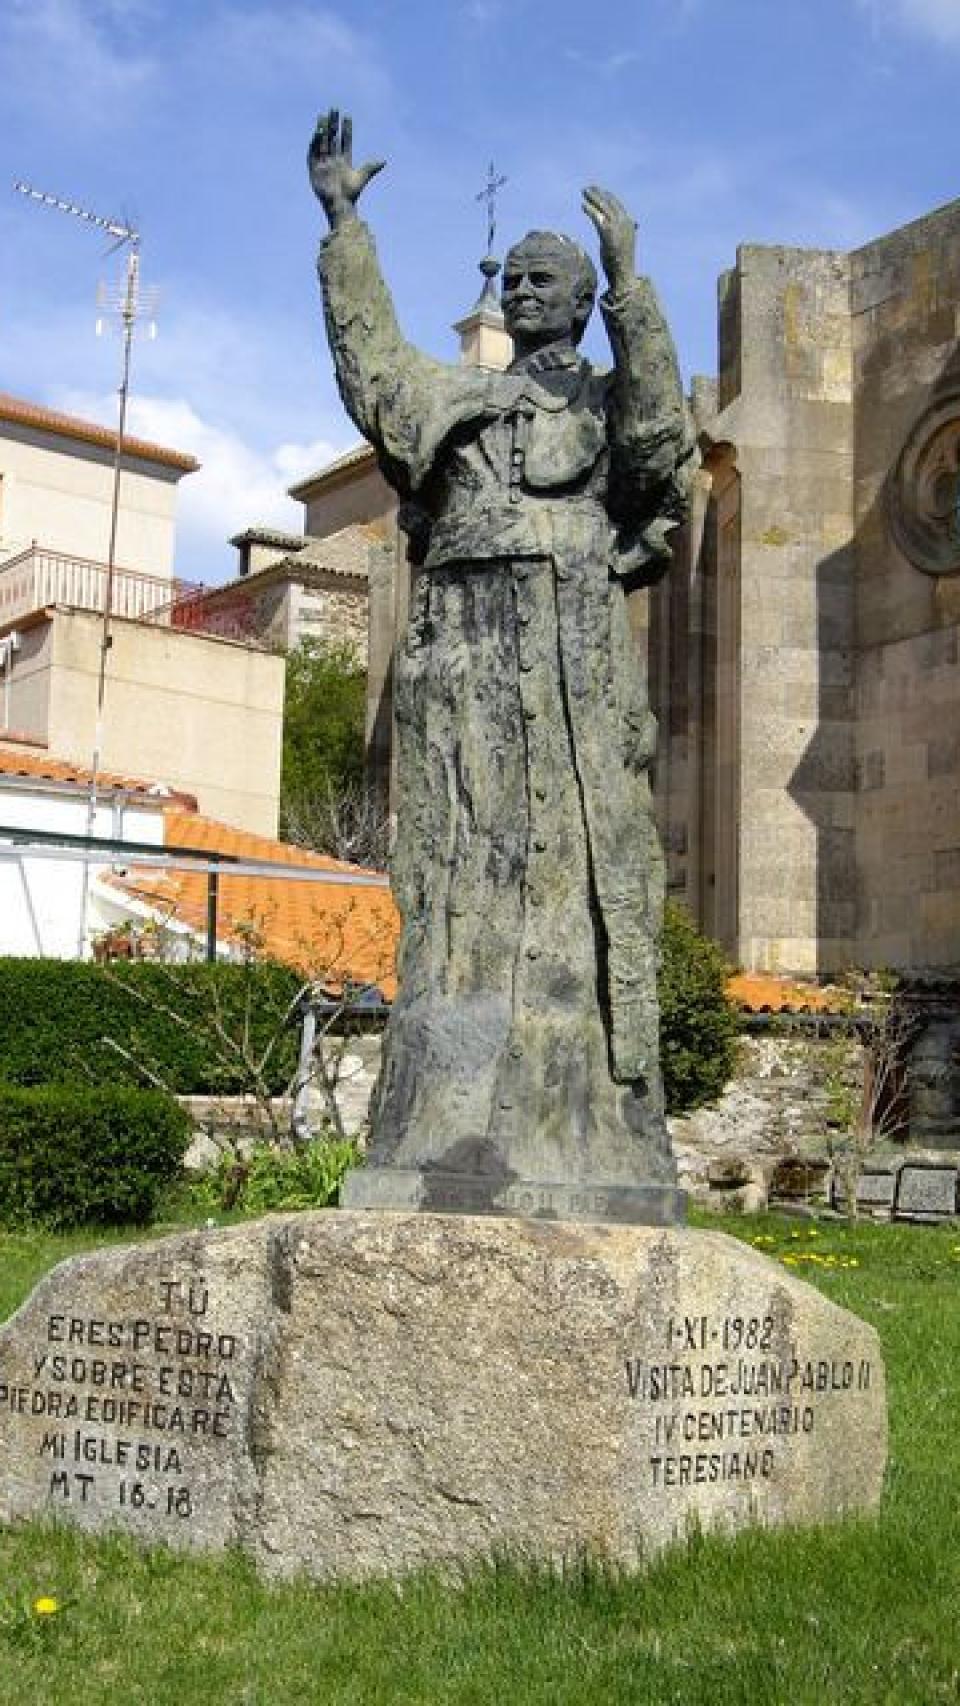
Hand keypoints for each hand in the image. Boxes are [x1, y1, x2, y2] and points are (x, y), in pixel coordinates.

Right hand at [308, 109, 385, 229]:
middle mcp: (334, 160)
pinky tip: (317, 133)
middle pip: (333, 138)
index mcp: (345, 160)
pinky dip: (314, 143)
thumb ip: (371, 167)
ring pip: (323, 142)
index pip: (345, 140)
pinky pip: (313, 153)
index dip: (346, 129)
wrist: (339, 205)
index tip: (347, 116)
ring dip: (323, 130)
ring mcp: (324, 163)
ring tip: (324, 117)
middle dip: (333, 124)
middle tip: (334, 109)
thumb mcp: (362, 177)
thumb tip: (384, 161)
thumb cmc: (351, 194)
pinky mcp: (315, 169)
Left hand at [582, 186, 636, 292]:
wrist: (623, 273)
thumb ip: (617, 234)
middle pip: (610, 202)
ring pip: (603, 206)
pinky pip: (597, 217)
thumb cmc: (621, 262)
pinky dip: (590, 210)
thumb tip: (610, 232)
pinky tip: (583, 206)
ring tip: (583, 192)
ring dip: (593, 197)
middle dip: (598, 193)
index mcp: (629, 223)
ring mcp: (617, 226)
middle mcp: (625, 222)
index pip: (617, 204)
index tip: (597, 190)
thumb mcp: (621, 244)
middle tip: (587, 188)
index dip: (606, 196)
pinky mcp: (608, 233)